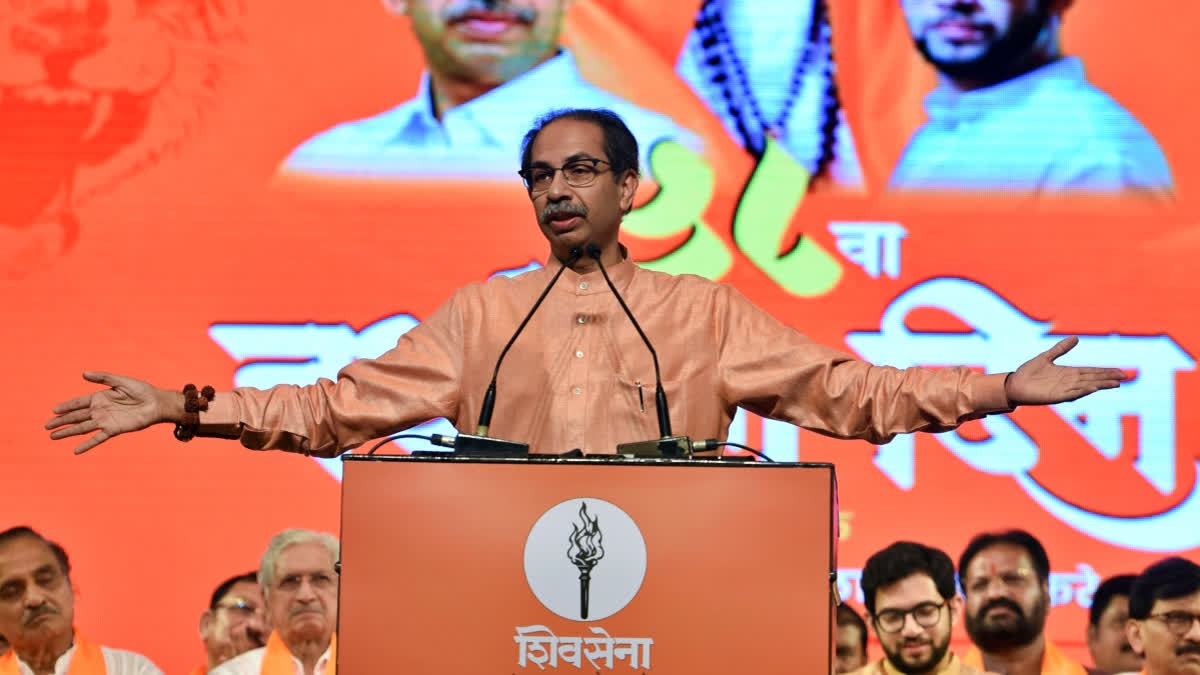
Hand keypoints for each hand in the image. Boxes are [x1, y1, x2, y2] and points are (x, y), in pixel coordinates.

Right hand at [45, 372, 178, 454]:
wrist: (156, 403)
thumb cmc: (141, 390)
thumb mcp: (121, 381)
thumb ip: (103, 378)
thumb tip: (83, 374)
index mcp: (100, 397)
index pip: (78, 403)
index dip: (66, 407)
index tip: (53, 410)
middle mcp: (100, 410)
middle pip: (77, 417)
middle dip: (61, 421)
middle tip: (47, 426)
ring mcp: (105, 421)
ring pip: (82, 428)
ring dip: (68, 432)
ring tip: (53, 437)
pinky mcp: (114, 429)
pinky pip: (98, 438)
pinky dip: (87, 444)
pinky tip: (76, 450)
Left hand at [1005, 336, 1127, 405]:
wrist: (1013, 384)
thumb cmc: (1028, 372)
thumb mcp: (1047, 357)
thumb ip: (1061, 348)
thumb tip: (1076, 337)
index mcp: (1068, 373)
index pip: (1092, 371)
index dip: (1106, 371)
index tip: (1121, 371)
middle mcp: (1069, 382)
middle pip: (1093, 378)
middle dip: (1108, 378)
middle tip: (1126, 377)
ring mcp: (1063, 390)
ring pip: (1086, 386)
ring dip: (1100, 385)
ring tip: (1115, 383)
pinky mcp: (1056, 396)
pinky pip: (1072, 394)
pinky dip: (1082, 391)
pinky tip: (1093, 388)